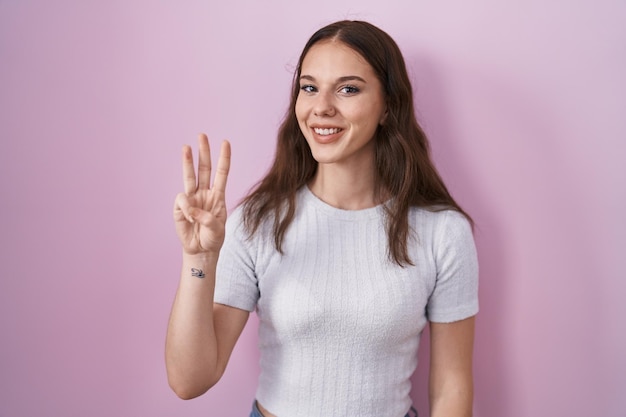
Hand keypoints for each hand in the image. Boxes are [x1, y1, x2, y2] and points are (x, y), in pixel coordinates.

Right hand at [173, 134, 230, 254]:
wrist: (201, 251)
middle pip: (204, 169)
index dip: (224, 158)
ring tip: (186, 147)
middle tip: (202, 135)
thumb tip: (192, 209)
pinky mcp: (180, 207)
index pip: (221, 173)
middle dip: (204, 152)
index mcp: (218, 196)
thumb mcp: (217, 230)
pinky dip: (187, 208)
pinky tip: (190, 218)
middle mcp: (204, 193)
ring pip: (190, 176)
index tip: (226, 143)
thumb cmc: (212, 238)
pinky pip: (182, 200)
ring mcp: (191, 199)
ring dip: (188, 161)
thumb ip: (207, 218)